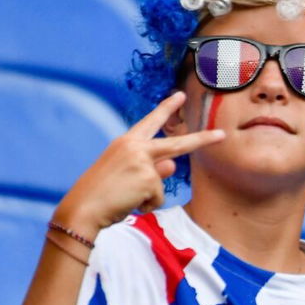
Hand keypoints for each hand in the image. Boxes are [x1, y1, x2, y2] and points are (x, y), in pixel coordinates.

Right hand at [54, 92, 224, 237]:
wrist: (83, 208)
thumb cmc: (101, 193)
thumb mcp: (127, 175)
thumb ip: (151, 167)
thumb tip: (172, 164)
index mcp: (126, 142)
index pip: (150, 122)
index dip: (167, 108)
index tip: (180, 95)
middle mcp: (135, 147)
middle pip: (177, 144)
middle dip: (203, 140)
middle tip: (222, 135)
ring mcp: (143, 161)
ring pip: (162, 182)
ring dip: (148, 196)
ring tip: (124, 197)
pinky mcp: (149, 179)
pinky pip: (158, 197)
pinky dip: (146, 205)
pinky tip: (127, 203)